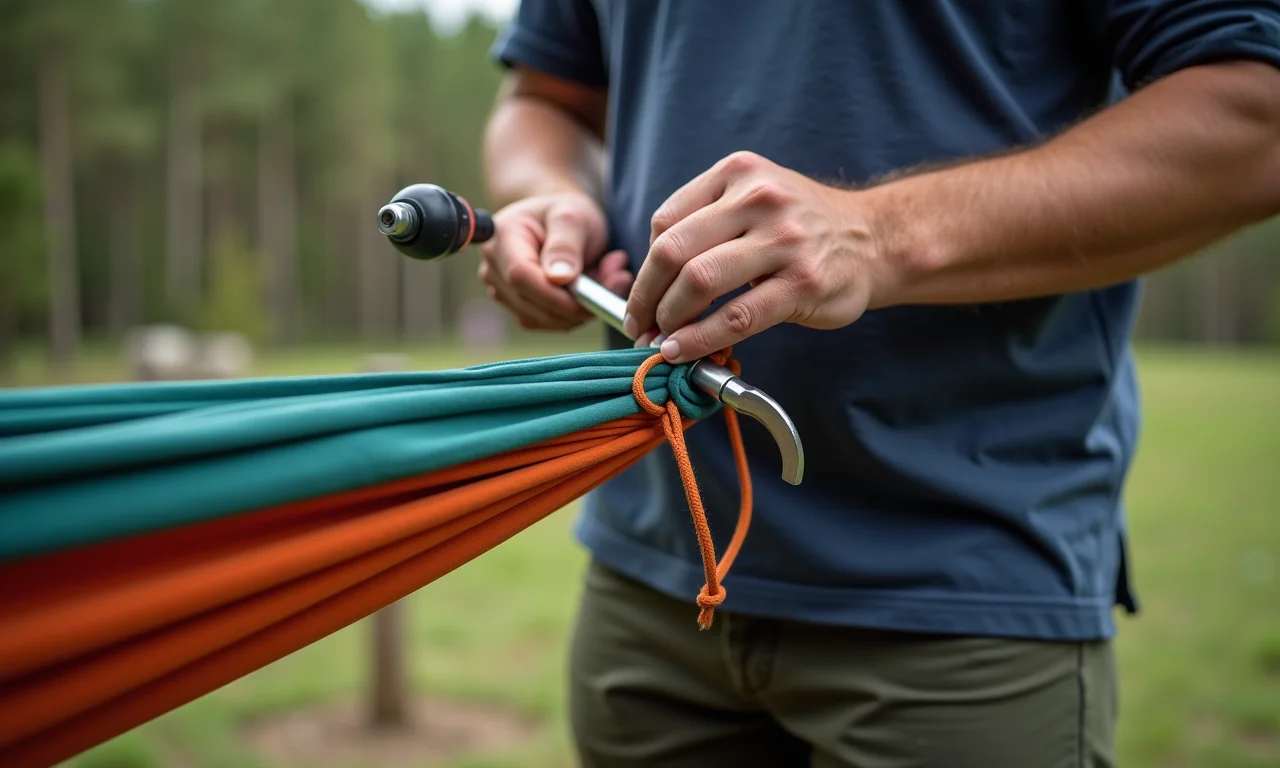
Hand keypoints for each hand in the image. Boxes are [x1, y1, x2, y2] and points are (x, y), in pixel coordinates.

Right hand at [478, 192, 633, 329]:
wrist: (560, 223)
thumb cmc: (567, 214)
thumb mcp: (573, 217)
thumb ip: (566, 245)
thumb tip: (559, 279)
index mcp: (501, 237)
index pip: (520, 275)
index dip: (554, 293)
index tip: (592, 293)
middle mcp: (494, 268)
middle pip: (531, 303)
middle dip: (578, 300)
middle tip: (619, 276)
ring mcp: (503, 292)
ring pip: (544, 318)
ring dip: (583, 306)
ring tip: (610, 275)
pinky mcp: (519, 309)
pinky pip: (551, 323)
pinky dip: (578, 312)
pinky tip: (594, 289)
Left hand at [624, 151, 891, 361]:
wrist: (876, 238)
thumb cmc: (802, 225)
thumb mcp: (754, 197)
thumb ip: (705, 222)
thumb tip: (650, 281)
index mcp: (738, 173)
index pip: (666, 222)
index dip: (644, 268)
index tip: (640, 299)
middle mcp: (759, 199)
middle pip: (674, 251)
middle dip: (646, 296)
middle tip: (640, 326)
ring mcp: (783, 240)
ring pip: (700, 282)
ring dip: (670, 319)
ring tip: (661, 341)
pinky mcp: (802, 283)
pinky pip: (737, 317)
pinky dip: (701, 339)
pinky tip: (685, 352)